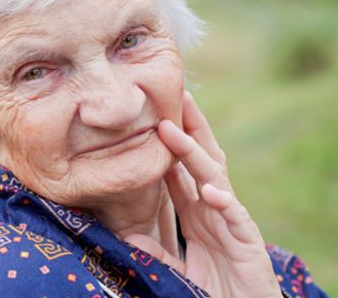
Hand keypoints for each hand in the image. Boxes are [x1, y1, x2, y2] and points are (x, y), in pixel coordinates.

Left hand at [124, 91, 281, 296]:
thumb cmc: (214, 288)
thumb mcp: (177, 267)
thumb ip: (157, 252)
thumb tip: (130, 237)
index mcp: (196, 212)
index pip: (180, 171)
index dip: (168, 146)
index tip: (152, 118)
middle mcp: (212, 208)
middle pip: (200, 160)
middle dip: (187, 129)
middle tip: (173, 98)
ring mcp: (230, 219)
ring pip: (214, 177)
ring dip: (195, 152)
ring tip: (176, 128)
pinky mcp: (246, 239)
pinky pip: (234, 215)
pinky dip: (223, 201)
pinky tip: (210, 190)